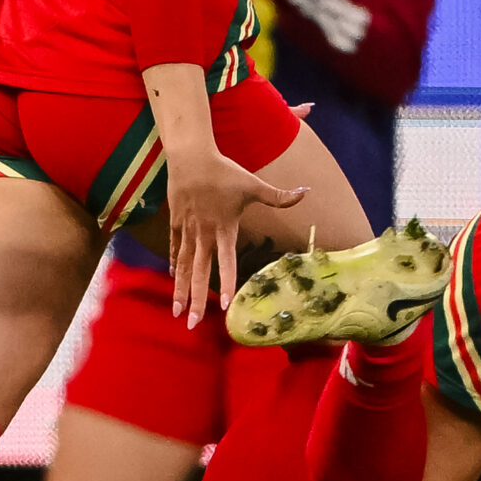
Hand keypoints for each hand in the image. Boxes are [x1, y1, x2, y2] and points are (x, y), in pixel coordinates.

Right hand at [163, 145, 308, 324]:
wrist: (191, 156)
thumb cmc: (224, 171)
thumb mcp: (253, 184)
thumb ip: (279, 195)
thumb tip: (306, 191)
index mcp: (224, 229)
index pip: (226, 262)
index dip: (227, 283)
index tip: (226, 305)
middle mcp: (204, 234)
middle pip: (198, 272)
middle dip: (195, 299)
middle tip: (192, 324)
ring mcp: (188, 230)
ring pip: (182, 266)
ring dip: (180, 289)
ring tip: (177, 312)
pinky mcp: (176, 223)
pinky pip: (174, 248)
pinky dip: (173, 264)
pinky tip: (173, 279)